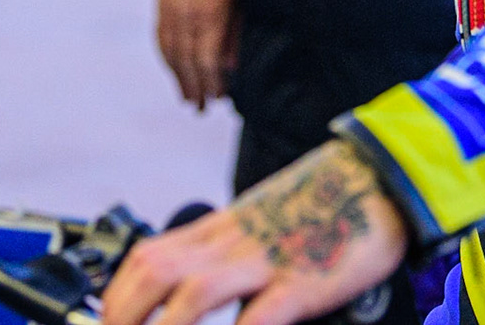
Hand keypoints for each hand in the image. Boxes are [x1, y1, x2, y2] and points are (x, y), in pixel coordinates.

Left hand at [102, 140, 407, 324]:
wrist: (380, 174)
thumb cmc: (325, 207)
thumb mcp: (263, 224)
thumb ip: (228, 253)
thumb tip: (193, 297)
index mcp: (222, 228)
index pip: (149, 254)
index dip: (117, 294)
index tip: (104, 319)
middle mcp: (234, 240)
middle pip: (156, 269)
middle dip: (121, 314)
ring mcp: (266, 259)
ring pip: (195, 292)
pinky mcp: (303, 281)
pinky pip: (261, 314)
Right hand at [156, 0, 237, 109]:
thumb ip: (235, 33)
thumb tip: (230, 68)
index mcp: (210, 14)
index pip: (208, 62)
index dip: (212, 83)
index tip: (219, 98)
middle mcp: (186, 15)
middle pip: (188, 63)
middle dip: (195, 88)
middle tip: (201, 108)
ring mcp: (170, 10)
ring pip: (171, 54)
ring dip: (179, 78)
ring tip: (187, 97)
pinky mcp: (161, 4)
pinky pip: (161, 39)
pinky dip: (167, 59)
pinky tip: (174, 69)